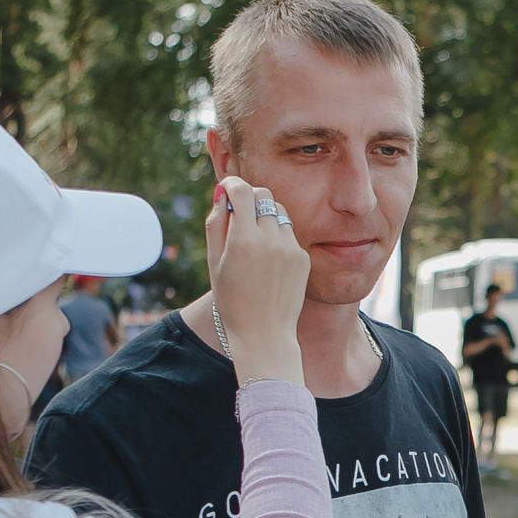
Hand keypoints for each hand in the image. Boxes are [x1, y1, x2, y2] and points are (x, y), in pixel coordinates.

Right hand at [204, 175, 308, 384]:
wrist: (264, 333)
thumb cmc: (232, 299)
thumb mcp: (214, 261)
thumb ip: (216, 223)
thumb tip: (222, 193)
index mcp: (244, 240)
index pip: (242, 190)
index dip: (232, 184)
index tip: (227, 189)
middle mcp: (270, 240)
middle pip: (263, 194)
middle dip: (249, 197)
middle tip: (239, 212)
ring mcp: (291, 248)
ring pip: (279, 212)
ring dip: (265, 215)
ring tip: (254, 239)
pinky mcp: (303, 258)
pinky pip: (289, 233)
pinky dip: (277, 236)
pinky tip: (269, 260)